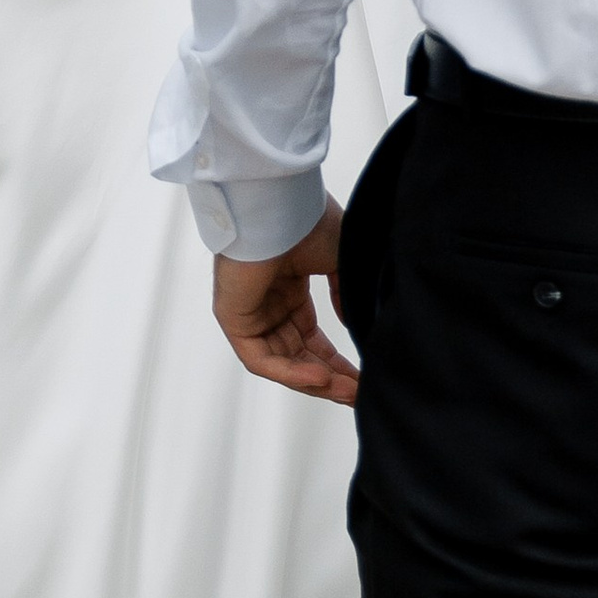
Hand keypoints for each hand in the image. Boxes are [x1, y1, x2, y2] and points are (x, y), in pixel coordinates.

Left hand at [213, 202, 357, 406]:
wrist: (280, 203)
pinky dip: (290, 373)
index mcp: (289, 288)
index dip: (338, 362)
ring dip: (315, 381)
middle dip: (331, 378)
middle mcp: (268, 303)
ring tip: (347, 392)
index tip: (364, 379)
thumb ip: (345, 294)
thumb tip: (350, 321)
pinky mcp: (233, 318)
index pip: (312, 339)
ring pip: (282, 362)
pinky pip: (261, 359)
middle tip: (359, 395)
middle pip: (299, 355)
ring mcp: (249, 312)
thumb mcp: (339, 260)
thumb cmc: (307, 219)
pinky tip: (320, 378)